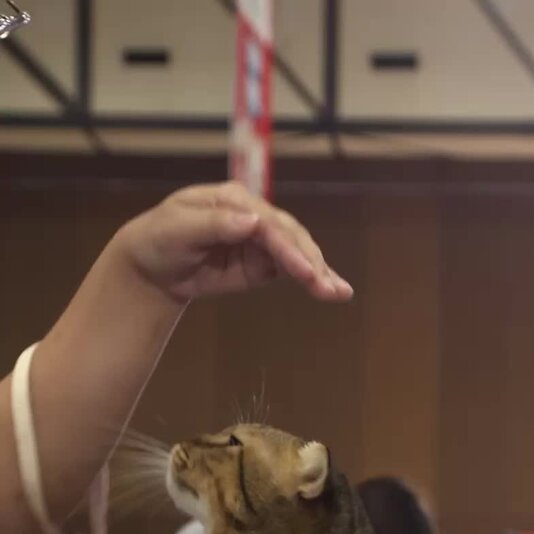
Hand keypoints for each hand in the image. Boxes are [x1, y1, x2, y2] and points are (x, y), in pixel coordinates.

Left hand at [115, 181, 353, 304]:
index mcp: (235, 199)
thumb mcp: (178, 228)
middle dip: (310, 262)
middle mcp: (255, 215)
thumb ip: (215, 224)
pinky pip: (292, 269)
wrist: (152, 267)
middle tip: (326, 288)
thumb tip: (253, 221)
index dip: (287, 247)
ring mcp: (261, 240)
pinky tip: (334, 291)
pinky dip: (313, 279)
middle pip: (290, 236)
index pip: (268, 223)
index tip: (304, 271)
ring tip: (340, 294)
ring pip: (297, 252)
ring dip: (320, 272)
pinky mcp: (262, 263)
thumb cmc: (159, 239)